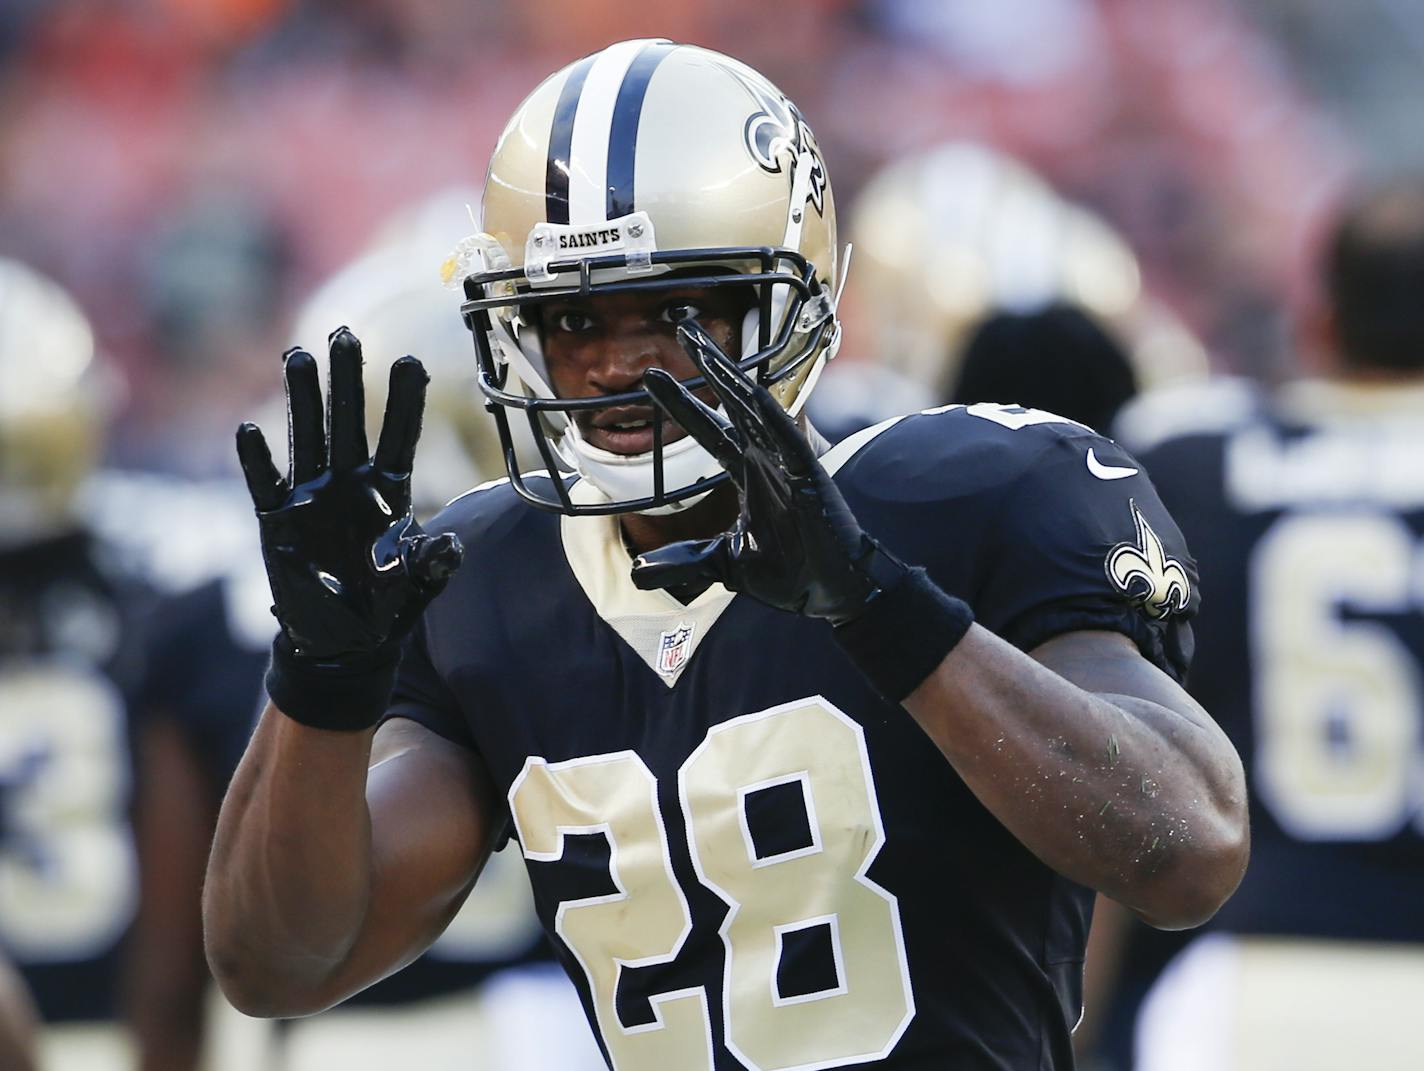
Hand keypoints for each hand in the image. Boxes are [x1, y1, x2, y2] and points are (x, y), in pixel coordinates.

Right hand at [236, 328, 462, 665]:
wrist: (343, 642)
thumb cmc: (386, 607)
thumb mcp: (420, 586)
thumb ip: (433, 563)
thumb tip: (451, 545)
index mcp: (389, 492)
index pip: (399, 437)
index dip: (404, 402)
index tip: (412, 361)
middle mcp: (349, 484)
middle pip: (348, 422)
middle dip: (347, 379)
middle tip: (345, 333)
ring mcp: (312, 497)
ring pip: (307, 437)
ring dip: (302, 400)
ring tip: (299, 355)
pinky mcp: (278, 521)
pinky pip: (265, 484)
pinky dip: (258, 461)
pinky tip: (250, 432)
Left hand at [630, 321, 905, 624]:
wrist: (832, 594)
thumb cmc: (791, 574)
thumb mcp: (725, 566)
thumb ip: (684, 561)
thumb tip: (639, 573)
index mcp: (748, 475)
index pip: (709, 430)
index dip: (682, 403)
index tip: (652, 378)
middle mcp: (766, 460)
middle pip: (731, 403)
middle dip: (707, 367)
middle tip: (682, 329)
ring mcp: (789, 465)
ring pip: (756, 410)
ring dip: (730, 376)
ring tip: (703, 346)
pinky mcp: (810, 478)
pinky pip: (787, 439)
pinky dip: (768, 414)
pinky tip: (748, 389)